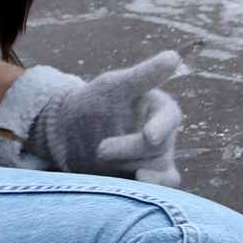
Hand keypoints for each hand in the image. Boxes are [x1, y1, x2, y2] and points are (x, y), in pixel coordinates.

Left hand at [27, 51, 186, 185]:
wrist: (69, 136)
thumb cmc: (93, 105)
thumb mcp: (112, 86)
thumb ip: (143, 76)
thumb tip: (174, 56)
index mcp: (159, 108)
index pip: (169, 117)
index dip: (161, 126)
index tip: (148, 136)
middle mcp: (165, 134)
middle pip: (159, 147)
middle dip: (128, 148)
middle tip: (100, 149)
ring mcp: (158, 158)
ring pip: (158, 169)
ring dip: (128, 165)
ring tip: (101, 159)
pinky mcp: (148, 178)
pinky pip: (161, 186)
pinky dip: (152, 186)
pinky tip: (135, 183)